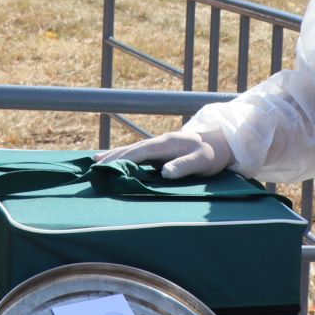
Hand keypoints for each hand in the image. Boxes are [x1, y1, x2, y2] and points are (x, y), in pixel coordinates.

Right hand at [98, 129, 234, 178]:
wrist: (221, 142)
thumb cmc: (212, 153)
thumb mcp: (202, 161)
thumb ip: (184, 166)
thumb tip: (165, 172)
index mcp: (166, 143)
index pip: (139, 151)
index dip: (122, 158)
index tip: (107, 166)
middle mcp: (158, 142)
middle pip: (131, 149)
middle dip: (112, 157)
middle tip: (93, 166)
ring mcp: (158, 146)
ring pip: (132, 150)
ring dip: (115, 156)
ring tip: (96, 162)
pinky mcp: (160, 152)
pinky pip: (138, 154)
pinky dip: (124, 157)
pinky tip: (115, 159)